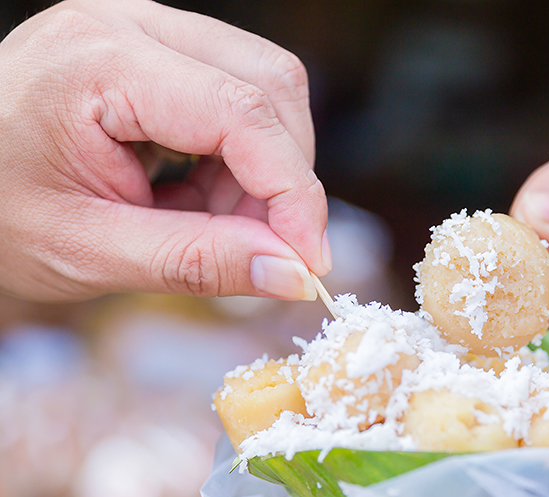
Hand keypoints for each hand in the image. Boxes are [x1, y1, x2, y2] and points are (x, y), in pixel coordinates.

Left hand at [0, 0, 329, 301]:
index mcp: (98, 63)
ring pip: (264, 84)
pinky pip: (239, 91)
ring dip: (267, 166)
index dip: (293, 192)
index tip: (310, 261)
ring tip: (217, 221)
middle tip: (264, 247)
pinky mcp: (155, 49)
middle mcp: (127, 24)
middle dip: (285, 176)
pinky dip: (244, 155)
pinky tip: (202, 193)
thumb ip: (198, 262)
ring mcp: (143, 29)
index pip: (241, 114)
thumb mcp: (91, 253)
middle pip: (269, 84)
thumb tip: (293, 274)